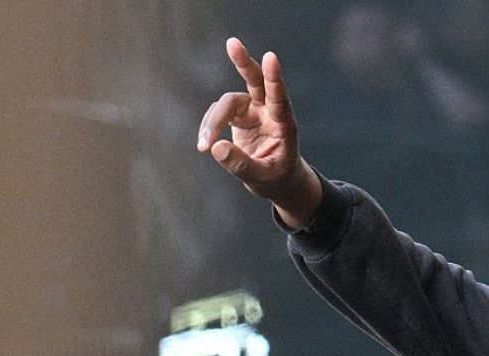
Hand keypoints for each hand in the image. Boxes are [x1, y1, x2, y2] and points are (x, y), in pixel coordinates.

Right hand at [197, 37, 320, 227]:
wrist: (276, 180)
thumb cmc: (276, 178)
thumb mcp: (262, 177)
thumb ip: (241, 164)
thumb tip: (215, 147)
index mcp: (284, 124)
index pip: (279, 98)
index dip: (274, 78)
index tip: (272, 58)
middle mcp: (269, 111)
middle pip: (256, 81)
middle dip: (244, 62)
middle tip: (233, 43)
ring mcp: (253, 110)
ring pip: (227, 103)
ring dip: (212, 122)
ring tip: (204, 147)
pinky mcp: (238, 115)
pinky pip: (217, 113)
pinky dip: (208, 127)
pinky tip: (206, 145)